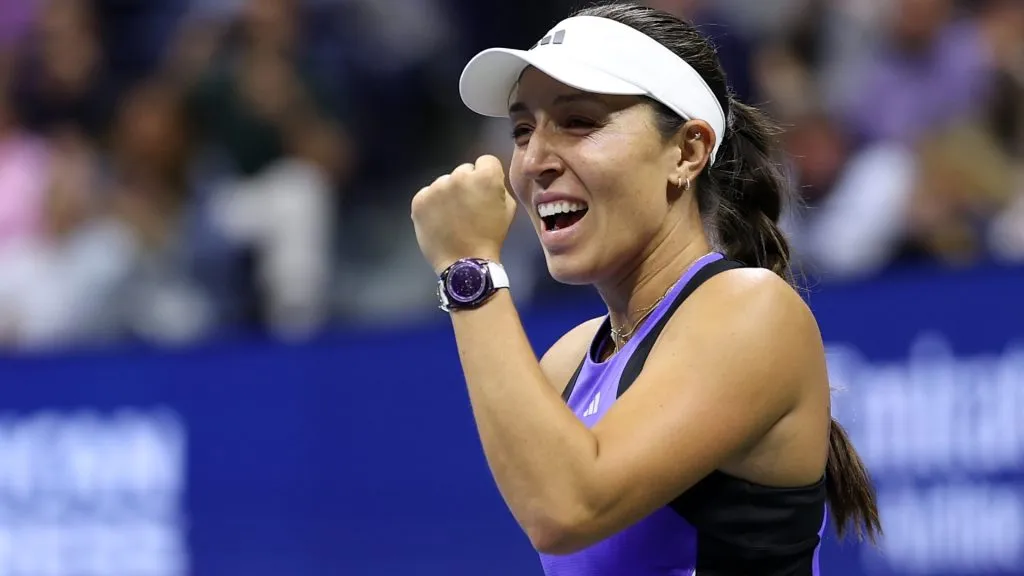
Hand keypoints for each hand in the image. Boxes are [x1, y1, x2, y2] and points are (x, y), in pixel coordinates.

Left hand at [411, 155, 517, 273]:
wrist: (466, 264)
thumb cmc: (491, 236)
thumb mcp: (508, 209)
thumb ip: (498, 187)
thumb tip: (487, 181)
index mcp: (485, 176)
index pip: (486, 161)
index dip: (487, 176)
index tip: (484, 193)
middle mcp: (459, 176)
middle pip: (463, 171)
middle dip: (466, 185)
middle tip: (468, 207)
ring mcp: (436, 187)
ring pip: (444, 183)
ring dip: (448, 195)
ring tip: (452, 218)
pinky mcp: (419, 200)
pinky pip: (428, 195)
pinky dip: (432, 205)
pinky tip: (439, 221)